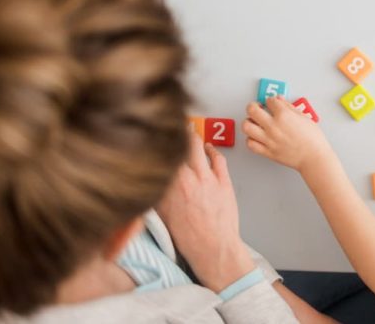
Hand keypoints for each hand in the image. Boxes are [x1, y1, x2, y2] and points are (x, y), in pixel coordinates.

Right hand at [156, 134, 254, 292]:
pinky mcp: (223, 182)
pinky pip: (218, 158)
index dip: (156, 143)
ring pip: (197, 147)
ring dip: (192, 137)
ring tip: (189, 130)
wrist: (212, 248)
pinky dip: (212, 150)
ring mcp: (206, 179)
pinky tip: (209, 147)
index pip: (160, 157)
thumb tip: (151, 181)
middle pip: (178, 145)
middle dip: (174, 132)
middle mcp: (186, 180)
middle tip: (172, 126)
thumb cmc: (188, 238)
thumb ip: (157, 195)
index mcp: (167, 189)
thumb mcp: (162, 217)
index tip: (154, 136)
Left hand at [243, 96, 334, 173]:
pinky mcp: (267, 151)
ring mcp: (268, 139)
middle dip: (253, 106)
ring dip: (249, 121)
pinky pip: (251, 143)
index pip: (270, 100)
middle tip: (257, 107)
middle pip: (252, 110)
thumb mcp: (304, 117)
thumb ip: (289, 107)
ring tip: (254, 121)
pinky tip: (257, 136)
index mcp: (284, 115)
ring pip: (246, 126)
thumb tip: (280, 100)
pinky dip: (251, 139)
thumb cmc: (312, 139)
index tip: (272, 102)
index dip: (271, 100)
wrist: (313, 157)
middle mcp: (273, 126)